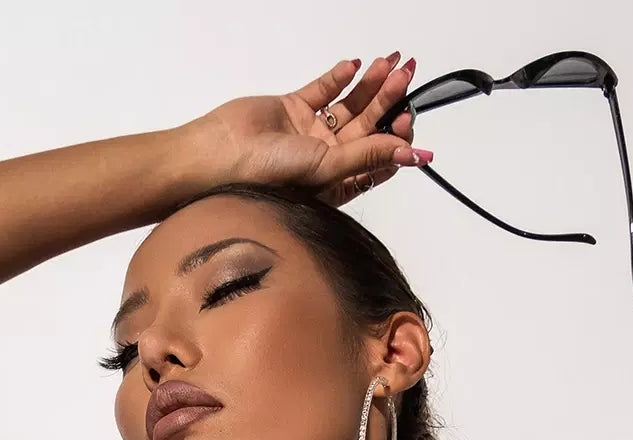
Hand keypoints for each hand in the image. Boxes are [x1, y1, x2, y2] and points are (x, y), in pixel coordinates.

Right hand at [183, 52, 432, 210]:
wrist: (221, 155)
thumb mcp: (328, 168)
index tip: (407, 121)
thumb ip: (368, 156)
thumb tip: (411, 154)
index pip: (376, 160)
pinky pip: (322, 91)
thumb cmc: (268, 176)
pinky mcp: (293, 109)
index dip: (395, 141)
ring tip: (389, 64)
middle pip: (366, 127)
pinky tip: (354, 65)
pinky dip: (338, 78)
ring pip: (349, 105)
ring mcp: (309, 133)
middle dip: (387, 103)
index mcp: (336, 182)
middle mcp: (326, 159)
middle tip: (404, 79)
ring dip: (369, 85)